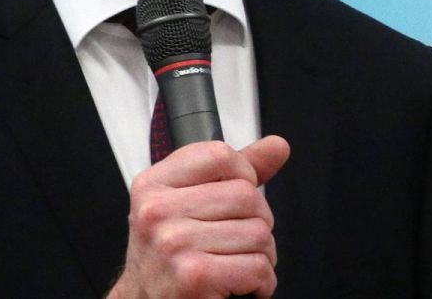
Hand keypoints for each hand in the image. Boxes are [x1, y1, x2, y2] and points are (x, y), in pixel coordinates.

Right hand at [109, 135, 290, 298]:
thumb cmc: (168, 257)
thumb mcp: (187, 204)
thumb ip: (234, 172)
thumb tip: (278, 146)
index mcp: (153, 184)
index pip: (219, 155)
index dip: (244, 175)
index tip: (238, 197)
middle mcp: (157, 211)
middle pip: (247, 195)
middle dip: (258, 222)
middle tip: (238, 241)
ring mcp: (174, 243)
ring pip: (259, 233)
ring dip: (261, 255)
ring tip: (237, 264)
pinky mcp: (194, 276)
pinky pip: (257, 267)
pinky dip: (261, 282)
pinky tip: (240, 285)